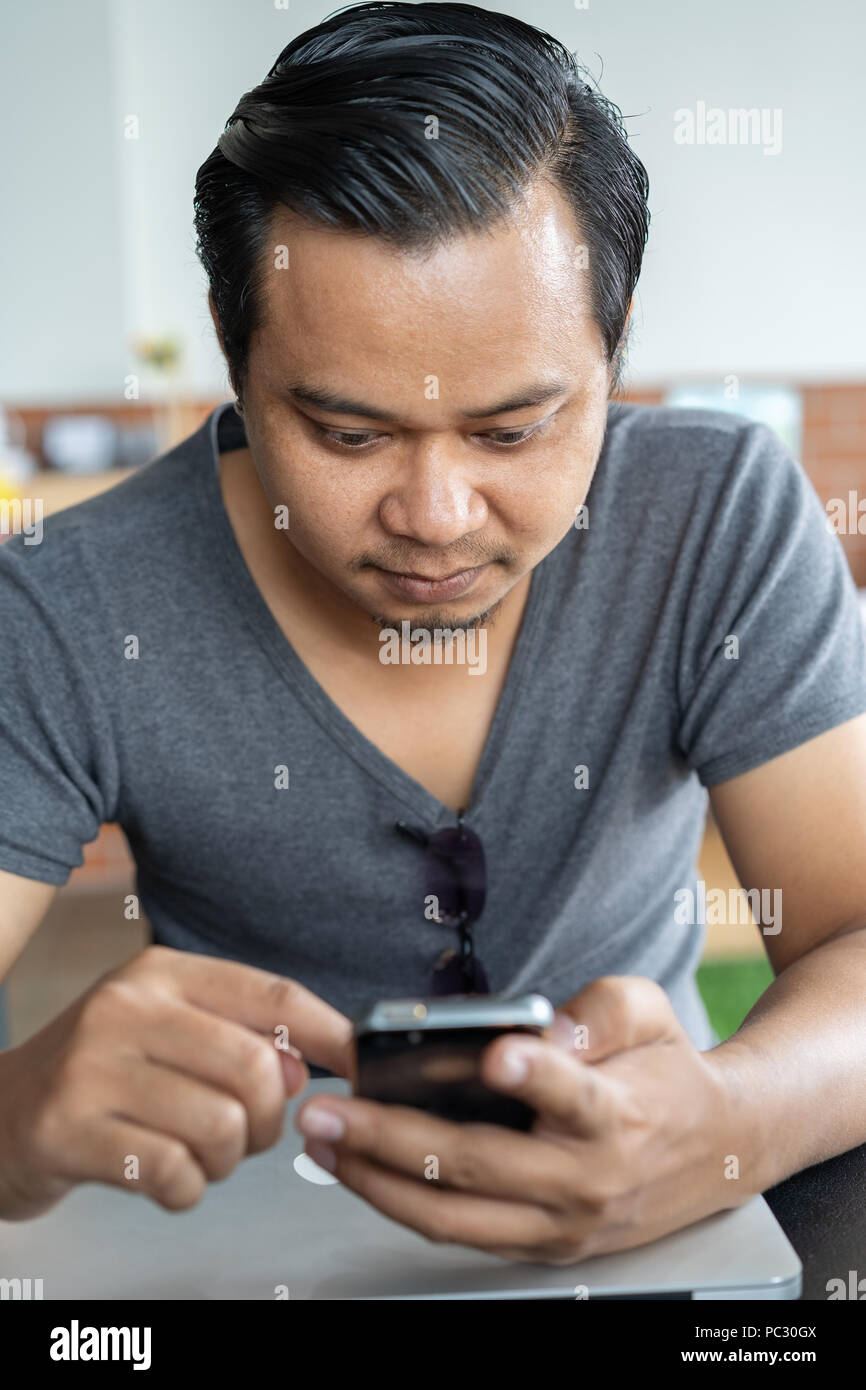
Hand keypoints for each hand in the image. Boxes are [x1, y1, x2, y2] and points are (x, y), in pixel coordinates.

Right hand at [0, 945, 352, 1220]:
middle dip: (270, 1119)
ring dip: (226, 1161)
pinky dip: (186, 1189)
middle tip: (249, 1135)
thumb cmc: (100, 1075)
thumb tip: (310, 1067)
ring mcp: (92, 1066)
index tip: (362, 1065)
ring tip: (198, 1156)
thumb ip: (241, 1038)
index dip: (332, 1034)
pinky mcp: (68, 1128)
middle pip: (255, 1068)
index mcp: (162, 973)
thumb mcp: (167, 1031)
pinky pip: (173, 1172)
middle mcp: (127, 1007)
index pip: (272, 995)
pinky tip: (164, 1177)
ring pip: (221, 1126)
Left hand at [295, 976, 755, 1264]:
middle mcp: (587, 1181)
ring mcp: (562, 1225)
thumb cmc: (667, 1069)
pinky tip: (358, 1171)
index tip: (497, 1055)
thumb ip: (600, 1010)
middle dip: (391, 1138)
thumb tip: (542, 1032)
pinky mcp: (544, 1246)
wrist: (716, 1149)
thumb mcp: (650, 1011)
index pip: (574, 1095)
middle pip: (478, 1165)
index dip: (536, 1076)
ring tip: (322, 1145)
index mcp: (620, 1114)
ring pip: (455, 1217)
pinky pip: (459, 1232)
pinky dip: (402, 1204)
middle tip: (331, 1109)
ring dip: (377, 1182)